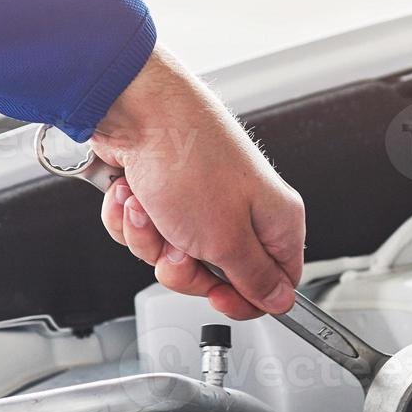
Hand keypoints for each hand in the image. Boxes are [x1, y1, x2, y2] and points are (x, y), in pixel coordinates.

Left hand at [91, 47, 304, 318]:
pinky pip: (146, 232)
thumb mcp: (225, 240)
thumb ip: (254, 278)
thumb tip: (279, 301)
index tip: (218, 297)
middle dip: (184, 269)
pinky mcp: (163, 193)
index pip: (275, 282)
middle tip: (178, 248)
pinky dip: (132, 220)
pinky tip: (133, 195)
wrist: (135, 110)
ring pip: (174, 255)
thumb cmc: (187, 160)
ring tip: (150, 209)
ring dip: (151, 240)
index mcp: (274, 219)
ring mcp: (199, 200)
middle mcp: (240, 209)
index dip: (246, 299)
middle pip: (217, 276)